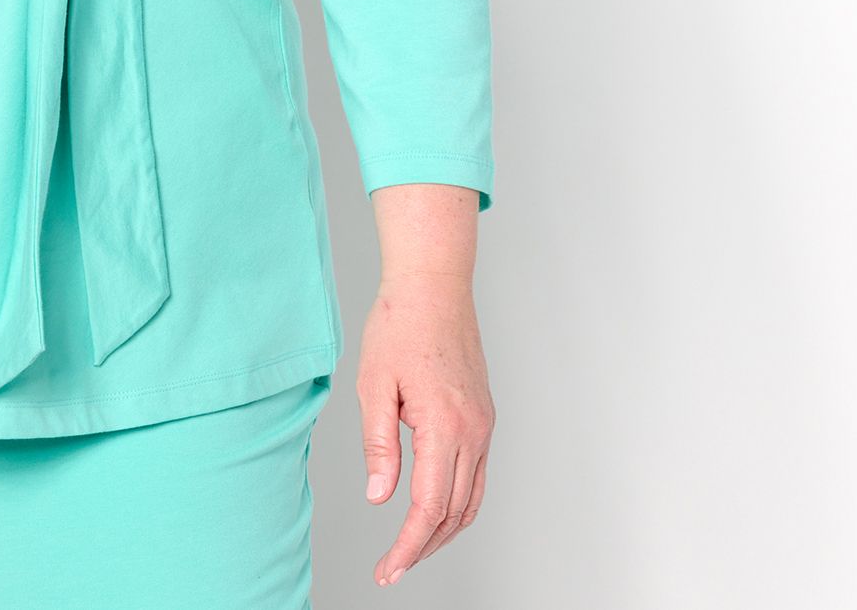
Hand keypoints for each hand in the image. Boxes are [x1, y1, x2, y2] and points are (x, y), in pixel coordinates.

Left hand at [357, 270, 493, 585]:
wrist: (433, 286)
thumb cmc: (398, 326)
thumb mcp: (373, 384)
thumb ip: (378, 445)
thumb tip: (380, 498)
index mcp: (444, 425)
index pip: (429, 507)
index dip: (408, 547)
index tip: (387, 570)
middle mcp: (473, 431)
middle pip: (454, 513)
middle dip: (423, 548)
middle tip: (392, 569)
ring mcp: (483, 425)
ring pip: (472, 500)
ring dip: (443, 530)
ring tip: (410, 548)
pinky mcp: (483, 417)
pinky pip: (477, 475)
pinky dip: (457, 503)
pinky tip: (433, 508)